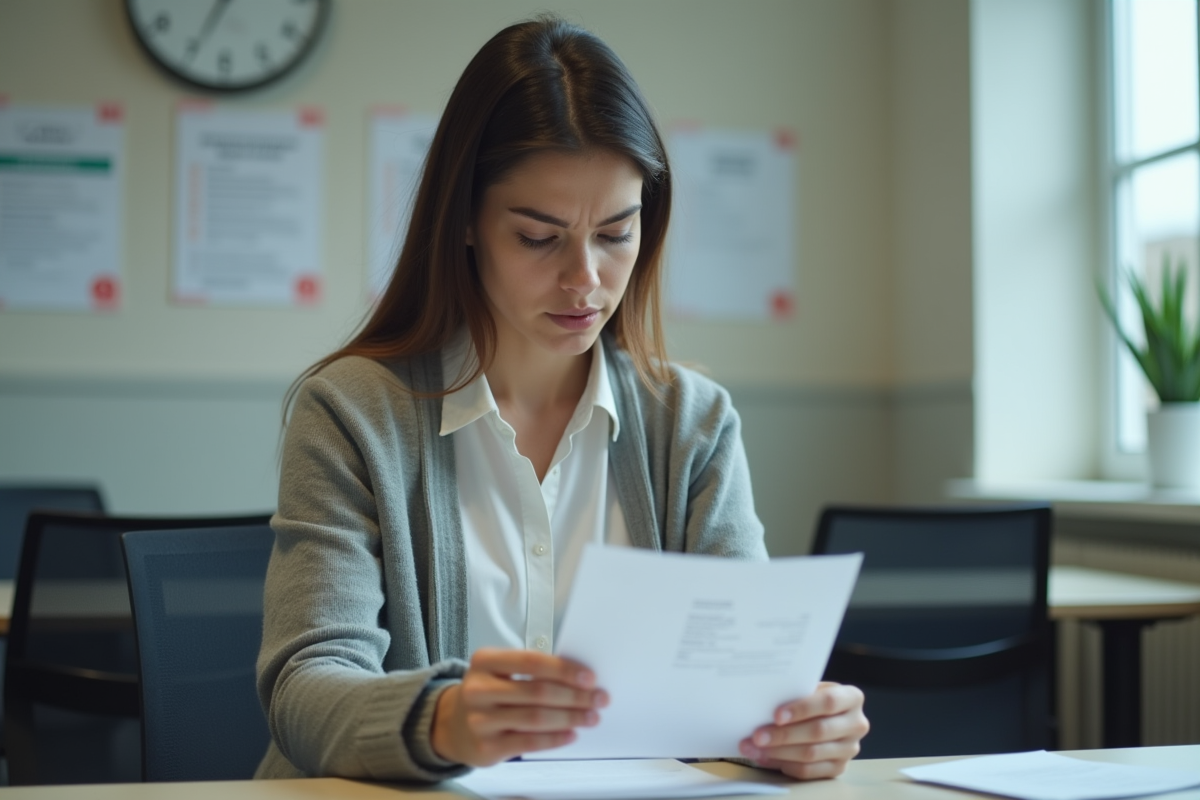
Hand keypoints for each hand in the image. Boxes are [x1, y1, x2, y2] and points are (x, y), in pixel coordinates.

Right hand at [430, 647, 608, 765]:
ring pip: (536, 718)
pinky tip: (570, 734)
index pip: (531, 661)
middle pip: (538, 692)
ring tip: (590, 717)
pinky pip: (529, 742)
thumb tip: (578, 678)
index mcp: (484, 661)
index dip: (564, 669)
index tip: (589, 677)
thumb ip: (531, 670)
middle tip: (598, 698)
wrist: (453, 725)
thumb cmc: (487, 693)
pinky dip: (555, 738)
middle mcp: (478, 690)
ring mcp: (480, 720)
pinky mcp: (487, 747)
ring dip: (570, 718)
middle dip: (575, 696)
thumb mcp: (499, 671)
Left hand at [738, 682, 867, 779]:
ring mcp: (849, 749)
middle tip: (757, 736)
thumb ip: (796, 693)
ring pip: (811, 754)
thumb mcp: (810, 688)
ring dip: (779, 752)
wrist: (826, 715)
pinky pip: (809, 771)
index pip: (829, 702)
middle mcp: (856, 724)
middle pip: (818, 731)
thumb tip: (764, 703)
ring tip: (755, 748)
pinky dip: (784, 764)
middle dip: (784, 735)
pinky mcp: (838, 768)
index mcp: (852, 697)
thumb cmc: (812, 698)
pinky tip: (766, 758)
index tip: (777, 715)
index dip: (802, 709)